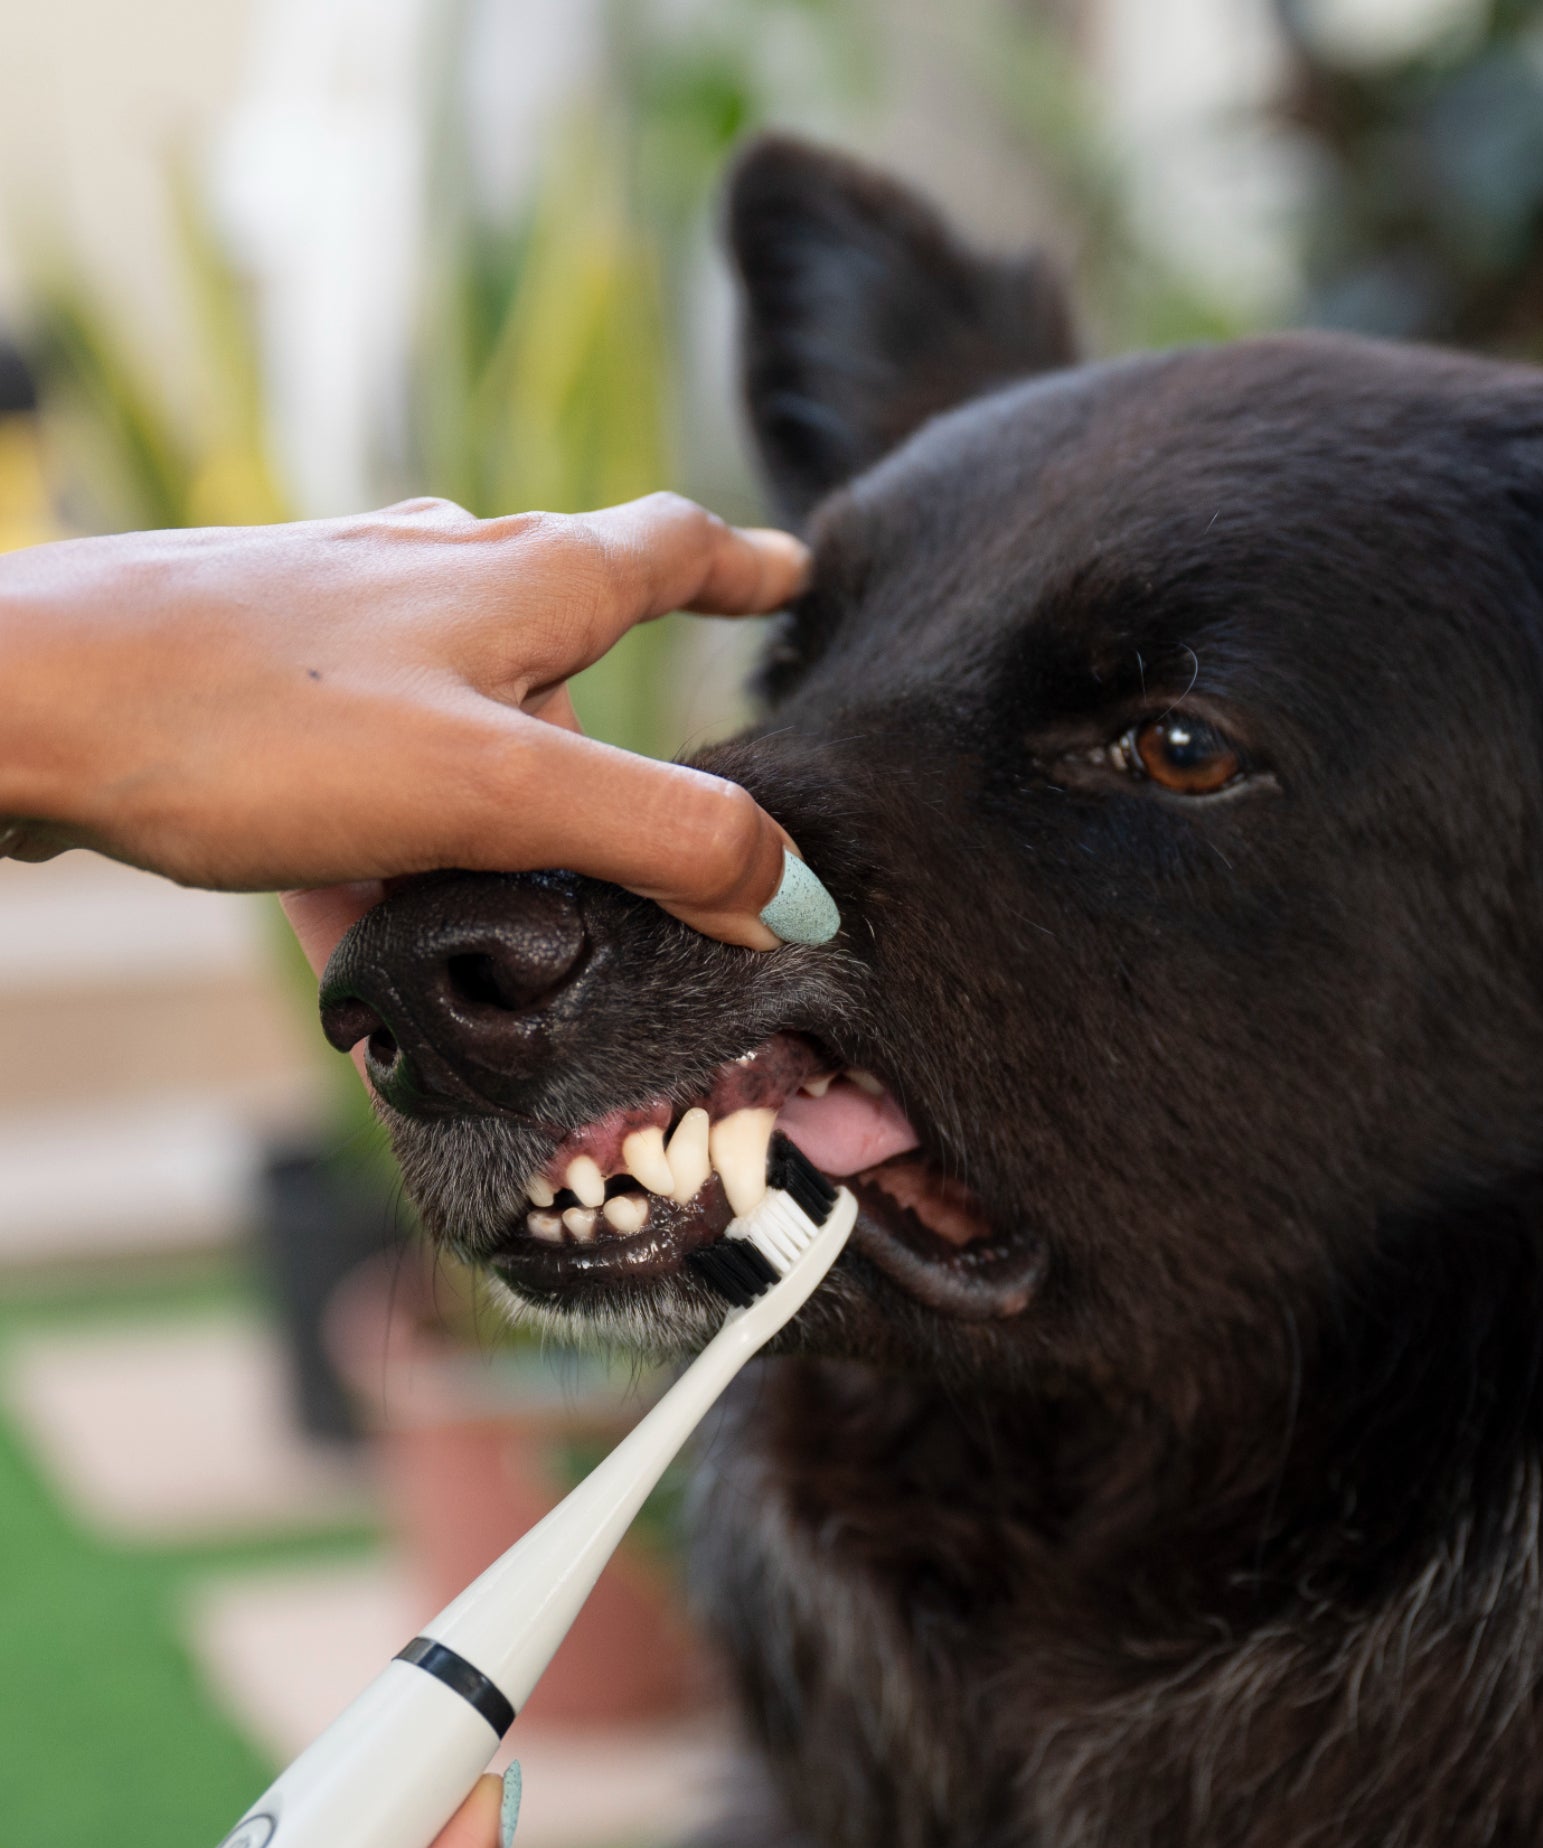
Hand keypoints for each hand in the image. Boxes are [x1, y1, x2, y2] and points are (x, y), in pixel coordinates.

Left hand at [0, 496, 836, 951]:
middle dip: (585, 773)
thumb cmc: (256, 723)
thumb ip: (654, 836)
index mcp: (524, 580)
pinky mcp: (264, 668)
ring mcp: (346, 615)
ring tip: (440, 931)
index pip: (671, 549)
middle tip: (586, 887)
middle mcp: (443, 574)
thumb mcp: (497, 790)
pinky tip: (343, 925)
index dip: (744, 568)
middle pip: (566, 665)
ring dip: (473, 828)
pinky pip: (363, 764)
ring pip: (459, 726)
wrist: (15, 701)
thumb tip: (786, 891)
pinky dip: (379, 843)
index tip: (794, 576)